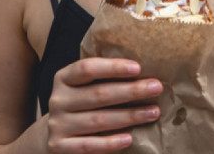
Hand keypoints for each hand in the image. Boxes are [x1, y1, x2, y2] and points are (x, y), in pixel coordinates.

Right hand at [46, 57, 161, 152]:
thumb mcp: (85, 88)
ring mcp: (57, 124)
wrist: (57, 136)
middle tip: (156, 88)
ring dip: (129, 116)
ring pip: (98, 120)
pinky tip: (129, 138)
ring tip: (153, 112)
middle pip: (98, 94)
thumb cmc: (82, 105)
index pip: (87, 68)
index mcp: (64, 78)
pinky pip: (88, 146)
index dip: (112, 67)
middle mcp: (58, 100)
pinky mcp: (59, 147)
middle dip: (131, 91)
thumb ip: (104, 80)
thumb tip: (144, 73)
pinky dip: (110, 143)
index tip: (138, 68)